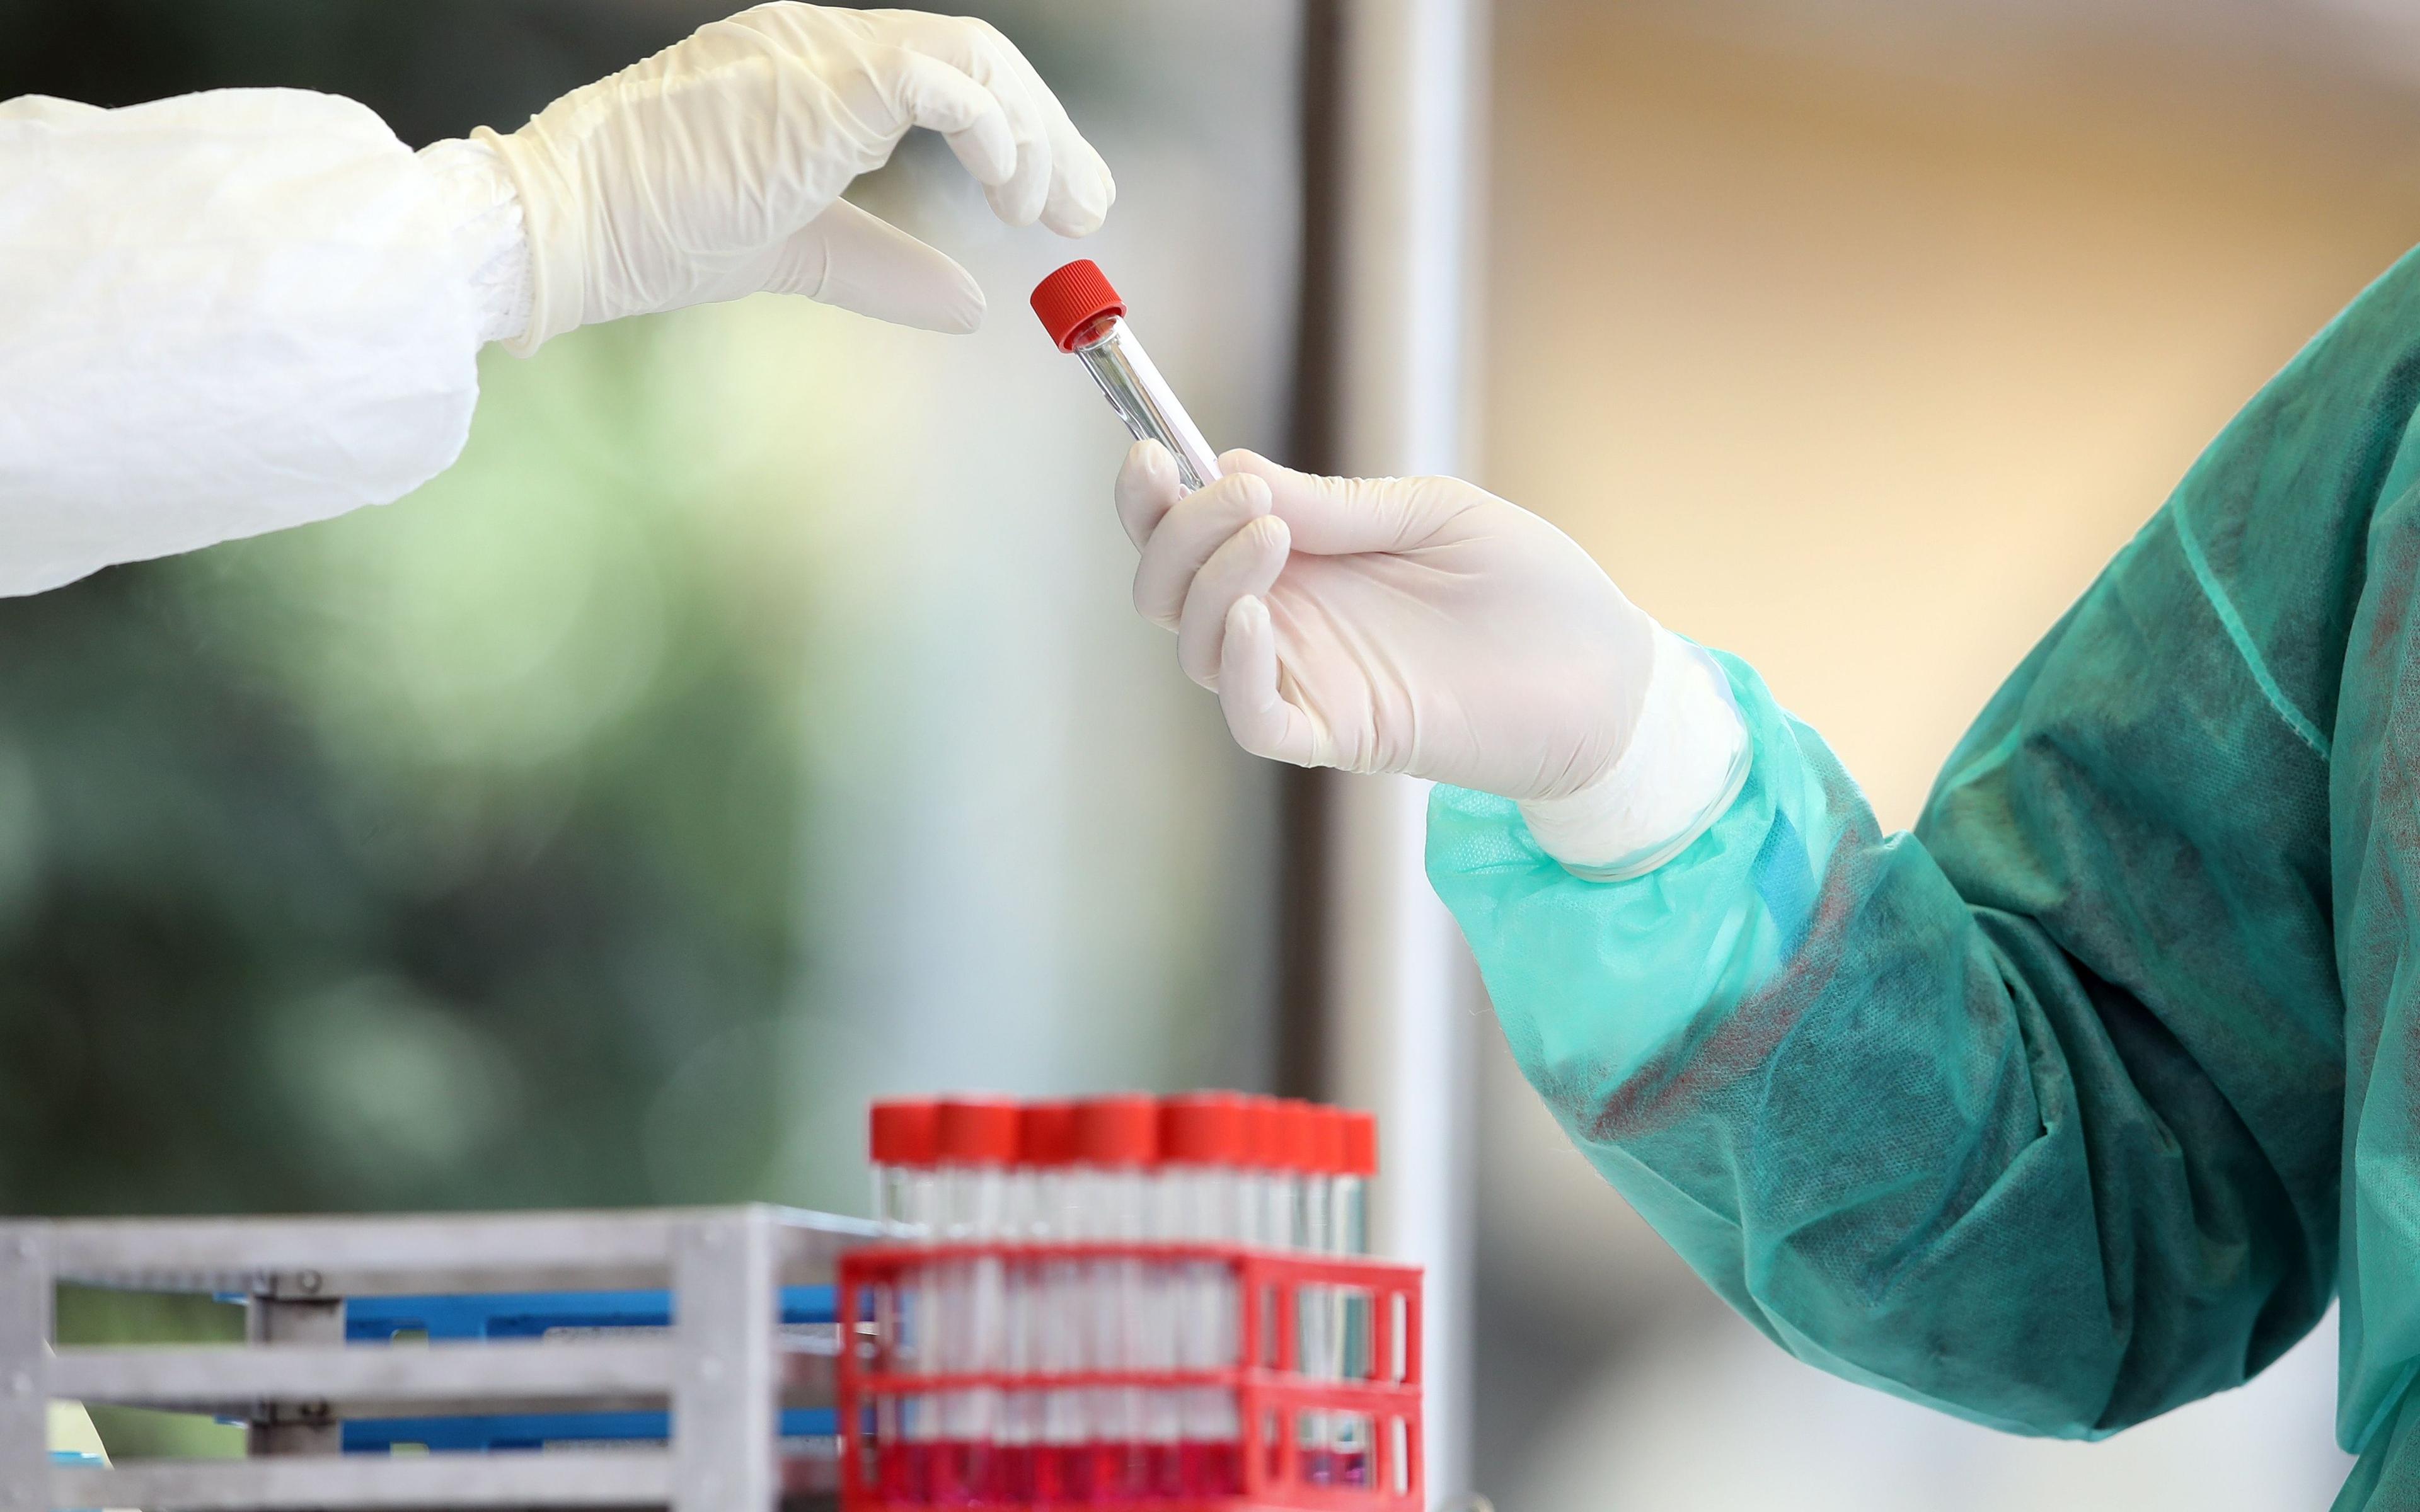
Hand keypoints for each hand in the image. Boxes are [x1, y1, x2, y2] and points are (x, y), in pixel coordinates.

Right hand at [476, 4, 1114, 351]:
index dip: (1019, 133)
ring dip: (1034, 134)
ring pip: (972, 58)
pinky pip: (939, 81)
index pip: (947, 75)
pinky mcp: (814, 84)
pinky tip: (1007, 191)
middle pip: (976, 57)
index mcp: (812, 70)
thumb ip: (886, 269)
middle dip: (1048, 133)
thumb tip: (971, 305)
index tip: (1057, 202)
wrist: (560, 230)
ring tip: (1056, 207)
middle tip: (1087, 208)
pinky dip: (991, 132)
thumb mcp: (799, 253)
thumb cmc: (649, 234)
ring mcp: (815, 51)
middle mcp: (818, 40)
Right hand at [1115, 444, 1749, 873]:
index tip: (1152, 453)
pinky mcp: (1340, 735)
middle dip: (1173, 533)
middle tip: (1241, 498)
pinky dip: (1238, 667)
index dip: (1151, 495)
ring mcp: (1309, 678)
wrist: (1606, 675)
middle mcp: (1290, 618)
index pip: (1189, 529)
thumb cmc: (1532, 587)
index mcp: (1303, 557)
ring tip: (1273, 536)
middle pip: (1168, 587)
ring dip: (1211, 582)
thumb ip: (1336, 503)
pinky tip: (1262, 617)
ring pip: (1194, 645)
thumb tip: (1229, 469)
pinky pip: (1252, 717)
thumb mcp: (1434, 512)